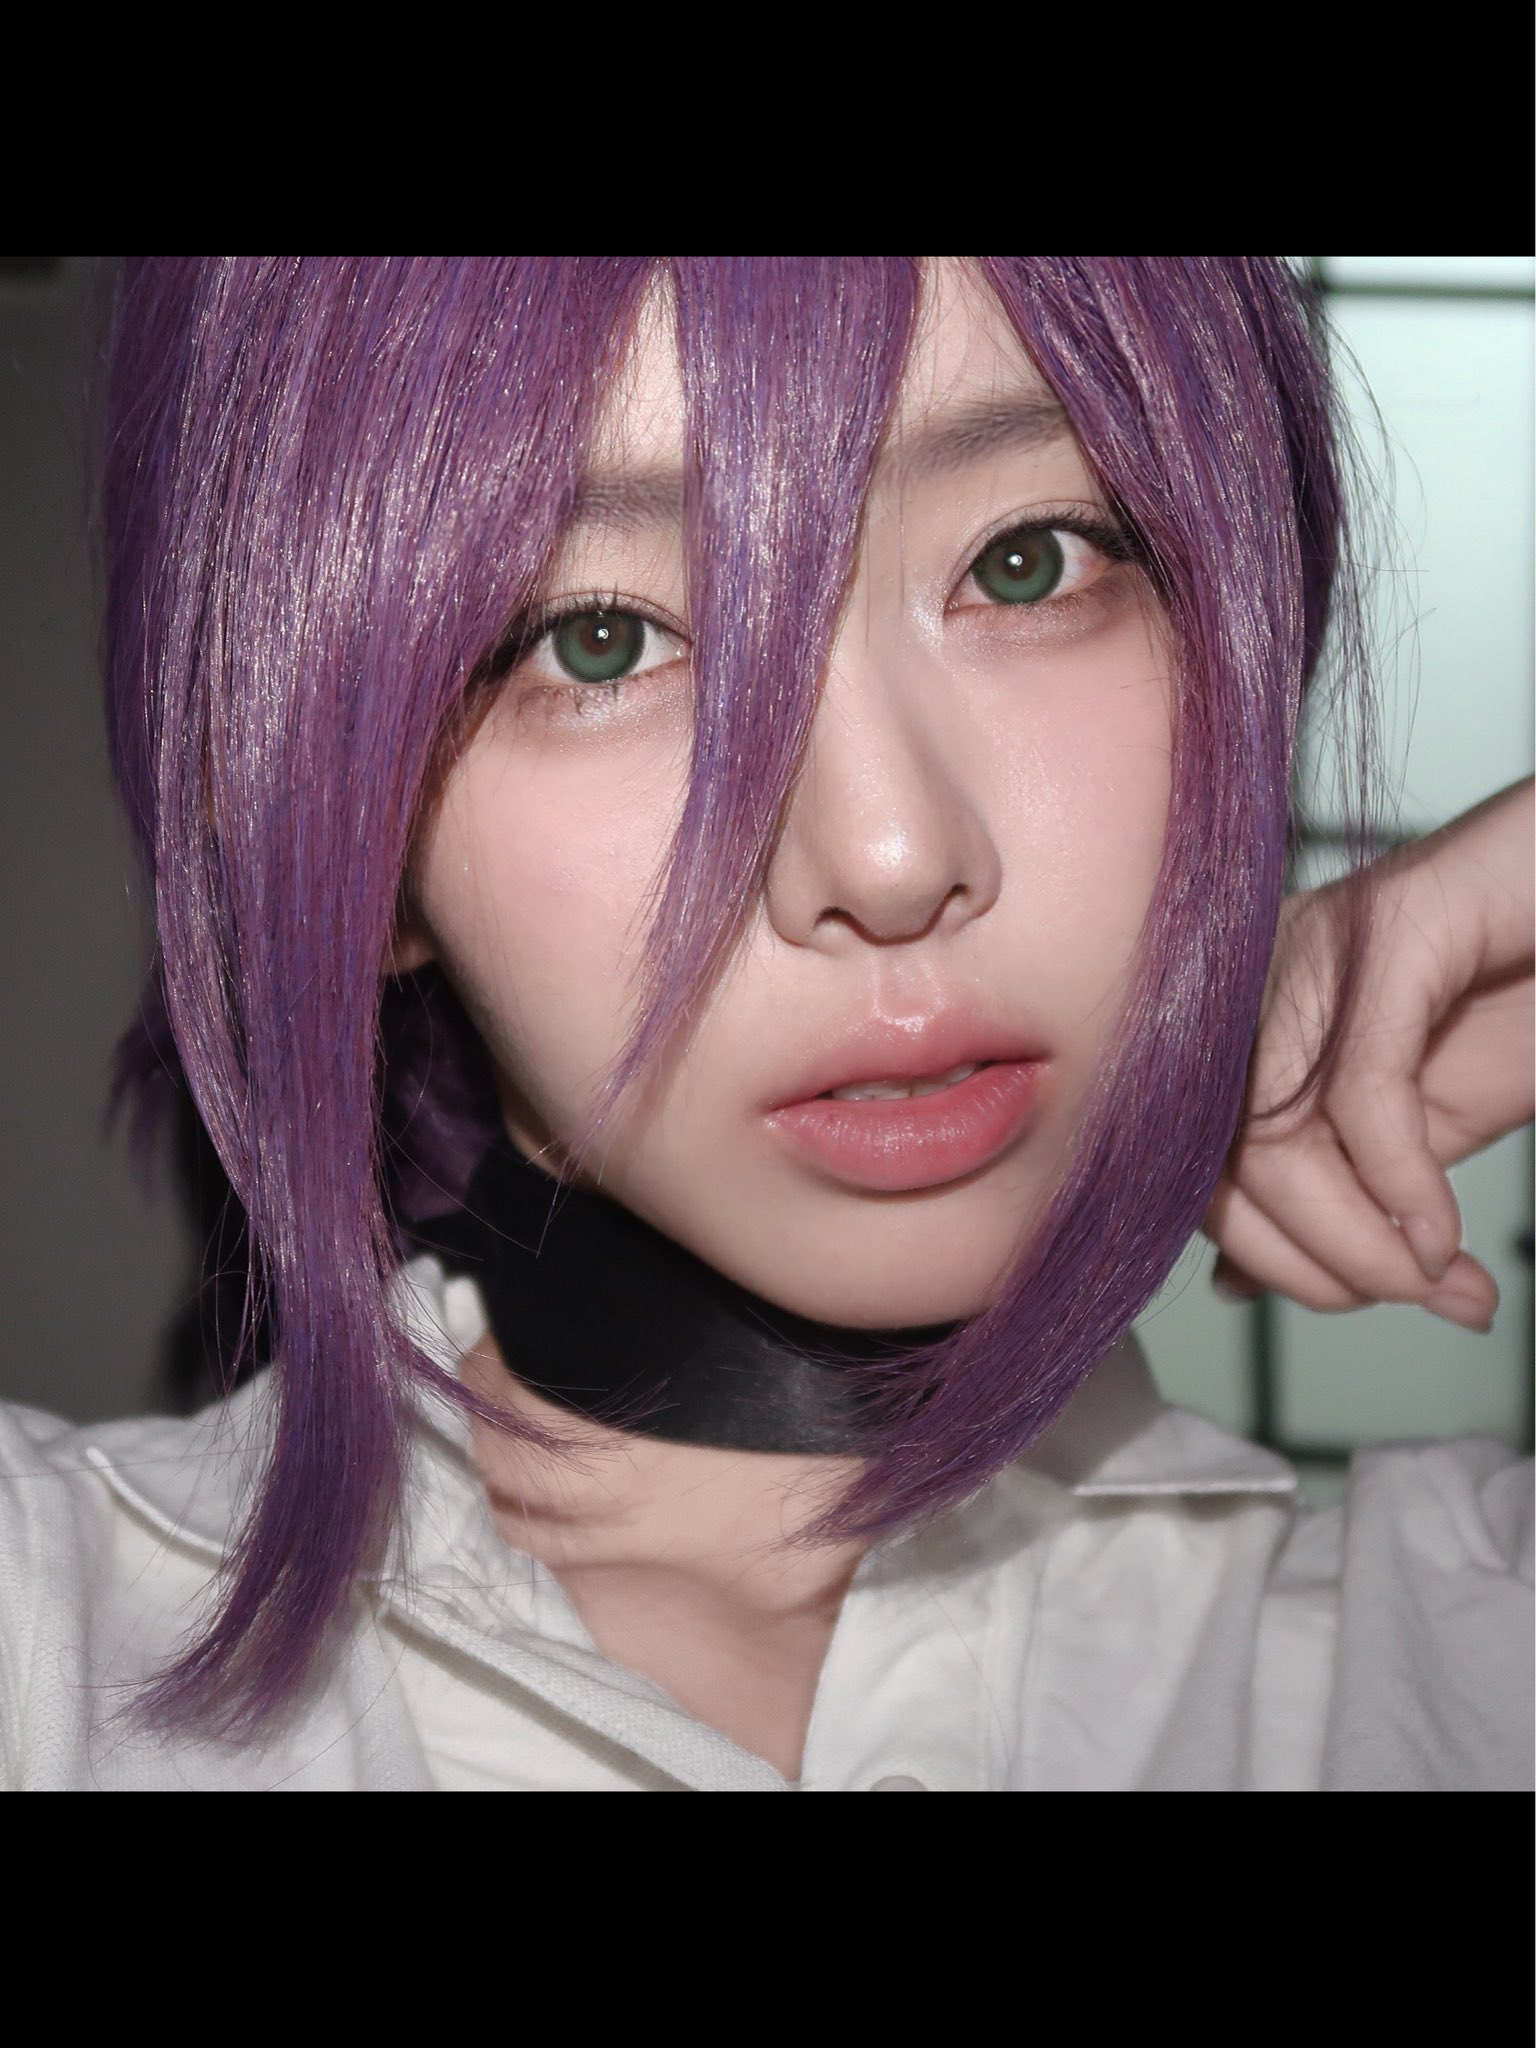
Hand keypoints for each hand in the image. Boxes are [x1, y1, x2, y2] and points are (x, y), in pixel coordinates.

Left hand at [1204, 778, 1533, 1328]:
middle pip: (1216, 1165)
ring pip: (1270, 1137)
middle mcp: (1252, 981)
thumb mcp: (1411, 1125)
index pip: (1192, 1172)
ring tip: (1438, 1277)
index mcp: (1241, 1025)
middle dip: (1316, 1267)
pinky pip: (1359, 1088)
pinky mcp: (1383, 930)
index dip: (1273, 1262)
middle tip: (1418, 1297)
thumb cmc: (1516, 999)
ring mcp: (1308, 949)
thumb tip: (1237, 1285)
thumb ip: (1333, 1189)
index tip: (1367, 1302)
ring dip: (1360, 1244)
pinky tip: (1444, 1232)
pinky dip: (1402, 1185)